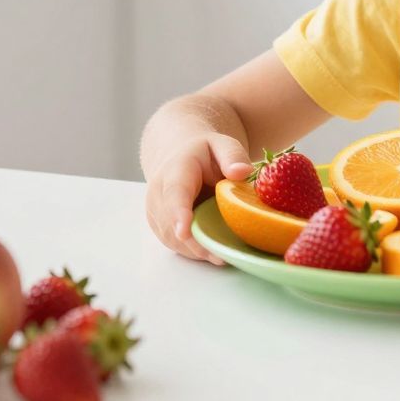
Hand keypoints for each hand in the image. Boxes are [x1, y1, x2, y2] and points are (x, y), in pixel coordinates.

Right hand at [144, 134, 251, 265]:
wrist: (179, 157)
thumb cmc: (204, 153)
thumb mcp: (222, 144)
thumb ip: (232, 156)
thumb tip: (243, 172)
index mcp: (175, 170)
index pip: (174, 193)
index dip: (178, 214)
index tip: (183, 232)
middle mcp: (158, 193)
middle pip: (171, 223)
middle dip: (195, 242)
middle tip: (221, 256)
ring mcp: (156, 213)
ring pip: (172, 239)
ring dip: (196, 251)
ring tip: (222, 256)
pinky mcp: (160, 227)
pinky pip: (175, 245)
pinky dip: (194, 251)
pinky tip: (213, 252)